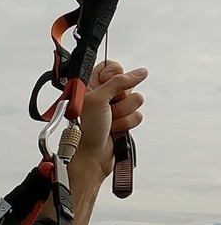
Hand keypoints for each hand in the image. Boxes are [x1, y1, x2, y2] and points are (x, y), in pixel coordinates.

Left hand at [71, 61, 147, 181]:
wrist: (88, 157)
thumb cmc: (83, 129)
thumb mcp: (97, 99)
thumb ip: (119, 82)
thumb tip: (140, 72)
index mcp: (89, 86)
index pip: (110, 67)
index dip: (114, 72)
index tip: (109, 81)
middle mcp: (101, 96)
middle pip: (126, 83)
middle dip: (120, 97)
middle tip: (107, 107)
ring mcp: (112, 110)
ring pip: (135, 100)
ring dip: (123, 113)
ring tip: (109, 122)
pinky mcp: (121, 122)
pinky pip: (137, 115)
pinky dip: (127, 124)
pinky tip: (114, 130)